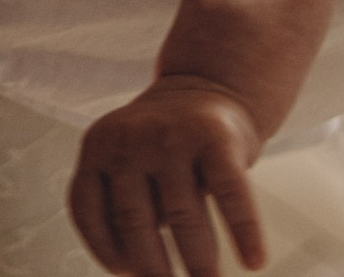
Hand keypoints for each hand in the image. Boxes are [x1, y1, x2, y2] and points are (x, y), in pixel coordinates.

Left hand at [69, 77, 267, 276]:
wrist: (208, 85)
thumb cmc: (162, 145)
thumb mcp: (126, 161)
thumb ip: (123, 206)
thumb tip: (137, 272)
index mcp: (98, 148)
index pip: (88, 210)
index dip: (104, 250)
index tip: (125, 273)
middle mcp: (129, 140)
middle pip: (134, 221)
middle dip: (153, 269)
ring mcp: (172, 137)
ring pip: (183, 217)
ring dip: (198, 263)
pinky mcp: (217, 138)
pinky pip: (231, 195)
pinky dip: (245, 232)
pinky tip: (255, 261)